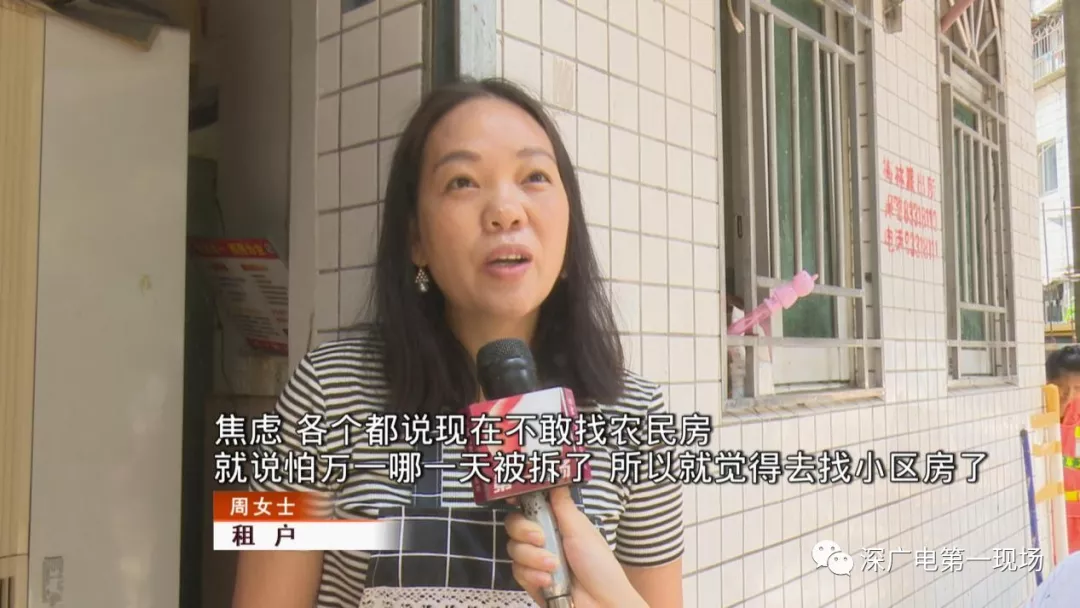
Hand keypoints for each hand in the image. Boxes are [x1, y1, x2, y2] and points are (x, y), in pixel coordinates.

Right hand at [505, 486, 646, 607]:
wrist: (602, 604)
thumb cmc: (599, 565)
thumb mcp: (582, 530)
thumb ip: (562, 506)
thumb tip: (555, 478)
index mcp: (557, 522)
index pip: (530, 506)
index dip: (519, 501)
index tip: (514, 499)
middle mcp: (543, 539)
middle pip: (514, 524)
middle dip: (524, 531)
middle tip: (541, 538)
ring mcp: (535, 561)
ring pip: (514, 549)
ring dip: (533, 557)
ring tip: (554, 567)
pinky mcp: (531, 581)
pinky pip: (517, 572)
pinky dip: (532, 575)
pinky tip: (549, 581)